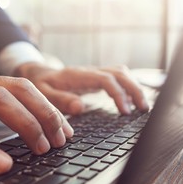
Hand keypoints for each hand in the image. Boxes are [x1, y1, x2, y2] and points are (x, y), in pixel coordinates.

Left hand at [15, 63, 149, 114]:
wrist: (39, 74)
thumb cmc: (41, 85)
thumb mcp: (44, 94)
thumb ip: (60, 100)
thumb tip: (81, 107)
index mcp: (78, 75)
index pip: (105, 79)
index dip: (118, 94)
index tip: (125, 111)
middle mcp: (89, 72)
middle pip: (119, 73)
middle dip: (134, 89)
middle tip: (143, 108)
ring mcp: (94, 73)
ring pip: (121, 73)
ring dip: (134, 87)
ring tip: (142, 106)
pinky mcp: (97, 78)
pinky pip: (117, 78)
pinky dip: (128, 87)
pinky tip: (131, 101)